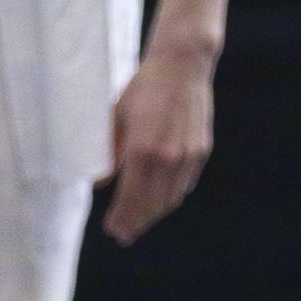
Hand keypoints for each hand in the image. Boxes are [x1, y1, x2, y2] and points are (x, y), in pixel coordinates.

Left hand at [99, 41, 215, 245]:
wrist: (182, 65)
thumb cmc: (144, 87)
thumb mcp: (116, 117)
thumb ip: (109, 153)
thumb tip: (99, 182)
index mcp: (142, 149)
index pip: (130, 197)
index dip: (121, 217)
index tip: (112, 229)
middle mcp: (168, 158)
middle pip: (151, 204)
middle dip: (136, 222)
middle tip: (123, 234)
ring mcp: (188, 156)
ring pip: (171, 198)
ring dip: (154, 214)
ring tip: (140, 221)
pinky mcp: (201, 151)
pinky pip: (184, 184)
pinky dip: (171, 196)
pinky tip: (160, 199)